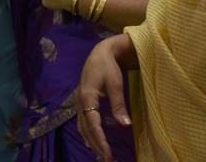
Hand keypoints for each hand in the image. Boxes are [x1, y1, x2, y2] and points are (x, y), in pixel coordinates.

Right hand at [76, 35, 133, 161]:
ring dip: (91, 141)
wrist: (100, 53)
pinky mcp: (82, 101)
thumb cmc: (108, 66)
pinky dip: (88, 133)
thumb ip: (119, 105)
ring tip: (101, 154)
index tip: (108, 155)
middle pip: (86, 129)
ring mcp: (79, 102)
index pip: (93, 125)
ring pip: (82, 127)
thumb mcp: (116, 84)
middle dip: (96, 145)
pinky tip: (94, 139)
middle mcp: (80, 103)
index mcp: (87, 98)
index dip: (100, 141)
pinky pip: (83, 122)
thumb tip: (126, 126)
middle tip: (107, 160)